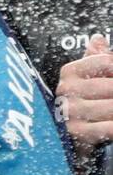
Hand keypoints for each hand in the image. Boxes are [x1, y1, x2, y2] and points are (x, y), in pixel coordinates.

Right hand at [56, 35, 112, 154]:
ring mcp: (70, 112)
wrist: (68, 135)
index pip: (107, 62)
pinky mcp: (76, 133)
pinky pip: (107, 128)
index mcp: (70, 72)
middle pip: (112, 86)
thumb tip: (98, 39)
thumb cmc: (85, 100)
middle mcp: (66, 89)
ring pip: (111, 107)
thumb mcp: (89, 77)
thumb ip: (97, 59)